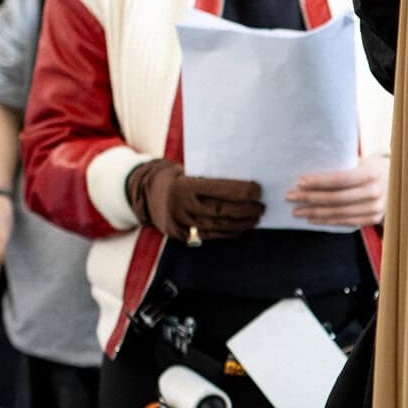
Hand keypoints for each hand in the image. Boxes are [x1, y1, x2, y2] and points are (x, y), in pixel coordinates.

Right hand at [125, 159, 263, 241]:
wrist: (145, 194)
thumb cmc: (175, 178)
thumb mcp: (187, 171)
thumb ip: (208, 177)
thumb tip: (243, 180)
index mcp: (185, 185)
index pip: (220, 189)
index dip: (242, 191)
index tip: (258, 190)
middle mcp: (182, 206)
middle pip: (222, 210)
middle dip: (246, 209)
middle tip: (262, 206)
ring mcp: (181, 223)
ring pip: (218, 226)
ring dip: (241, 223)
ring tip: (256, 218)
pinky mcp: (181, 236)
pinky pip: (210, 236)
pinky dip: (228, 233)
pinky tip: (241, 228)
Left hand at [287, 158, 388, 227]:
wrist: (399, 183)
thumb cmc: (373, 168)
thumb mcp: (363, 161)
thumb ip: (343, 165)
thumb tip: (311, 165)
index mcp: (371, 173)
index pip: (340, 179)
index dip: (318, 182)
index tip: (300, 182)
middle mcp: (375, 192)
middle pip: (336, 198)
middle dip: (310, 198)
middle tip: (291, 197)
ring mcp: (375, 208)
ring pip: (338, 213)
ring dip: (314, 213)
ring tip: (297, 210)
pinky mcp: (373, 219)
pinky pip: (345, 222)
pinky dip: (327, 221)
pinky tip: (312, 219)